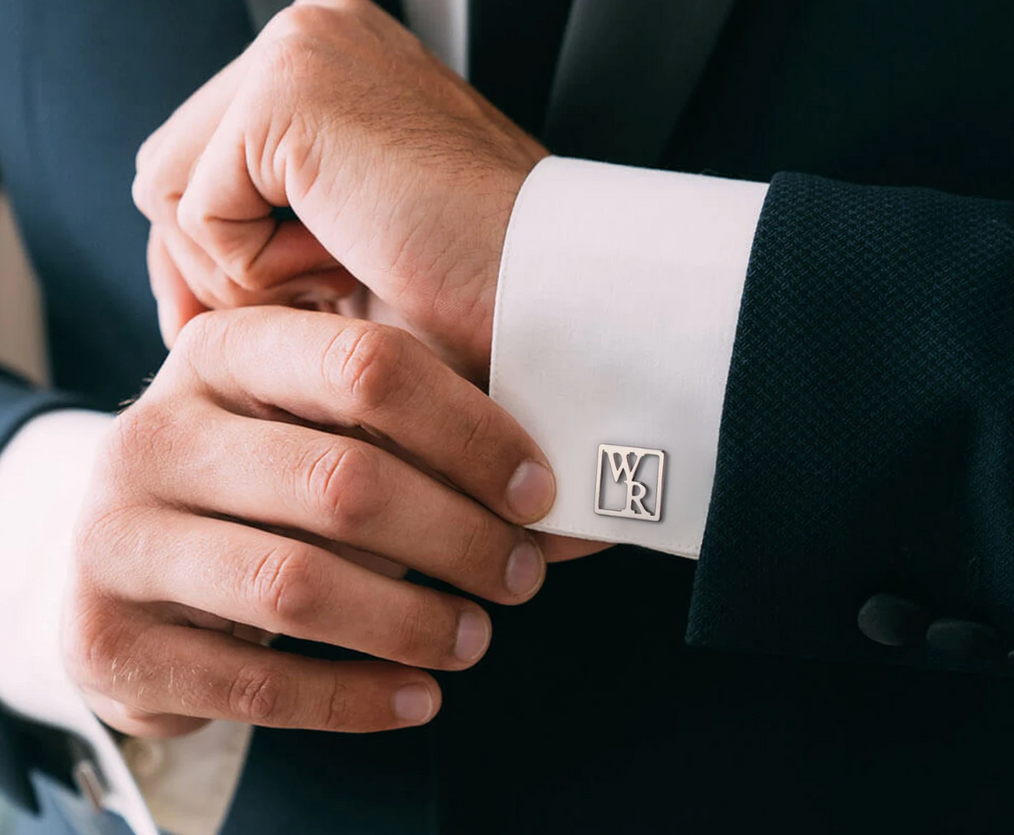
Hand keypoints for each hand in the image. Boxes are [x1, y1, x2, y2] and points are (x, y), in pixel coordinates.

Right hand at [62, 307, 555, 737]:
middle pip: (341, 484)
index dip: (472, 434)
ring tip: (474, 638)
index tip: (537, 495)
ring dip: (413, 623)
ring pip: (297, 588)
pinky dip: (356, 701)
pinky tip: (416, 698)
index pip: (367, 367)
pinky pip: (257, 687)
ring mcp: (116, 542)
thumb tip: (562, 514)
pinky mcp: (109, 642)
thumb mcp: (322, 433)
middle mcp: (154, 437)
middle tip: (520, 577)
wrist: (130, 563)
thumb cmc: (260, 487)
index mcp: (223, 355)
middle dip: (458, 539)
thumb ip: (425, 448)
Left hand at [133, 0, 547, 381]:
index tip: (248, 326)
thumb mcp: (355, 266)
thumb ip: (272, 246)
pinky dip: (254, 271)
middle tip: (302, 311)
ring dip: (243, 276)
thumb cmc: (479, 296)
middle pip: (175, 172)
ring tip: (340, 282)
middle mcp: (315, 40)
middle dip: (213, 271)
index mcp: (340, 74)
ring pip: (170, 193)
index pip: (210, 161)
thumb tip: (182, 292)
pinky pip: (194, 209)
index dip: (212, 260)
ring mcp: (300, 51)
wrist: (552, 293)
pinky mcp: (287, 91)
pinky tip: (342, 267)